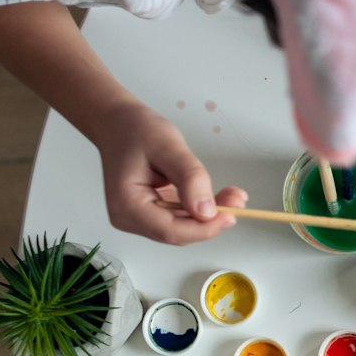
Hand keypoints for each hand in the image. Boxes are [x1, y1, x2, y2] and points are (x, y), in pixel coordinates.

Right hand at [89, 103, 245, 244]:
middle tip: (238, 199)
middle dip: (210, 220)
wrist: (118, 123)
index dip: (204, 228)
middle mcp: (129, 218)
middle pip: (178, 232)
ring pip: (182, 227)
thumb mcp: (168, 147)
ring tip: (233, 195)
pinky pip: (179, 218)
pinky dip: (200, 209)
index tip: (231, 214)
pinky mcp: (148, 212)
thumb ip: (190, 179)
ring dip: (209, 215)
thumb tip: (208, 212)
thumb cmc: (136, 130)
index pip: (170, 230)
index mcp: (127, 205)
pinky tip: (219, 197)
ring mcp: (137, 218)